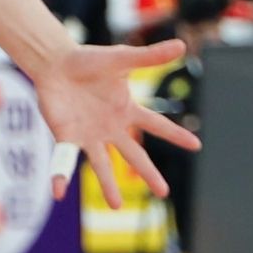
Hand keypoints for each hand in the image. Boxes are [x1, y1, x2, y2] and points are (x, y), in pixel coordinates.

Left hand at [20, 35, 199, 202]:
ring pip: (102, 164)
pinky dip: (61, 175)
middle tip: (164, 192)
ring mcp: (89, 135)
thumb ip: (149, 56)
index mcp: (127, 109)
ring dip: (108, 185)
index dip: (175, 134)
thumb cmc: (89, 61)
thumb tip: (181, 45)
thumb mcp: (120, 58)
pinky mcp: (67, 136)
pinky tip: (58, 192)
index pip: (156, 124)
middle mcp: (111, 127)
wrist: (55, 63)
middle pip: (133, 154)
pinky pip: (65, 158)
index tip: (196, 145)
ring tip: (116, 206)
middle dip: (148, 173)